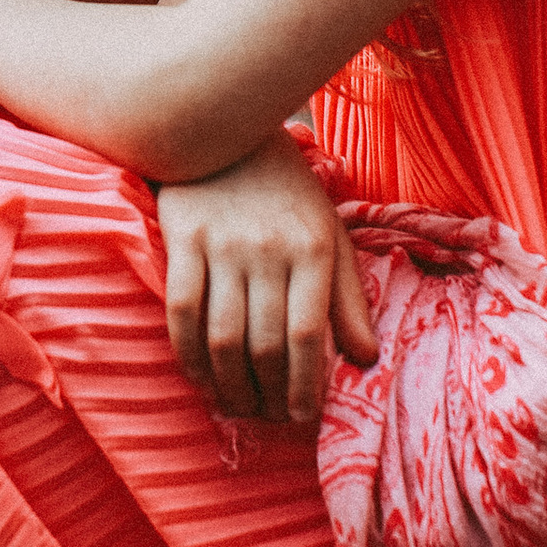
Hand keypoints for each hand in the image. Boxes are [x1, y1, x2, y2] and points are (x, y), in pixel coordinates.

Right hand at [154, 132, 377, 424]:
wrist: (226, 129)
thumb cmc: (286, 192)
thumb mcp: (329, 235)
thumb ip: (347, 298)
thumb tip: (365, 360)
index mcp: (313, 249)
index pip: (309, 335)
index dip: (305, 385)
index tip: (301, 416)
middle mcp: (269, 248)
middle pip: (264, 343)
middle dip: (267, 393)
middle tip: (267, 416)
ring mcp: (223, 243)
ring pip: (223, 335)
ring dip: (228, 384)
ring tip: (236, 405)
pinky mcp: (183, 237)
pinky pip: (182, 310)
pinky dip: (189, 354)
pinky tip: (200, 376)